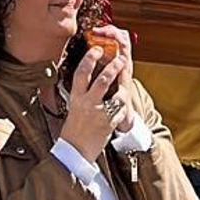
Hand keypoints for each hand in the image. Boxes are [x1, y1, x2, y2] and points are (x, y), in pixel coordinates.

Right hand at [60, 45, 127, 162]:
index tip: (97, 49)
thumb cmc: (73, 128)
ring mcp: (99, 114)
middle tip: (121, 58)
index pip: (81, 73)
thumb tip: (89, 76)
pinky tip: (122, 102)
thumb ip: (82, 92)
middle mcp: (87, 104)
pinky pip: (120, 110)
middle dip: (113, 67)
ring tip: (127, 76)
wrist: (75, 150)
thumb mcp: (73, 106)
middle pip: (102, 80)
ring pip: (117, 96)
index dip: (90, 58)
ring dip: (124, 86)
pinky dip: (123, 105)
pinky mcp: (109, 124)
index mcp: (76, 97)